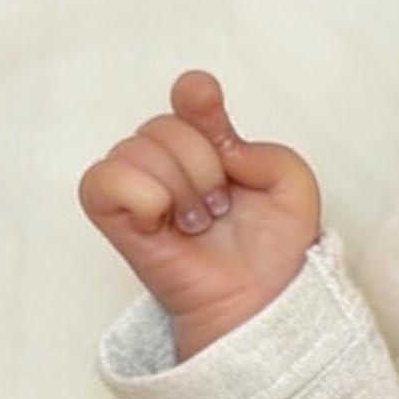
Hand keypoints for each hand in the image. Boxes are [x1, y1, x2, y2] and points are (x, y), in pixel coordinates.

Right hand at [77, 69, 322, 356]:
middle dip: (203, 168)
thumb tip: (224, 145)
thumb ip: (270, 152)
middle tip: (220, 210)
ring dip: (179, 190)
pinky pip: (102, 180)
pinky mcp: (113, 215)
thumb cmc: (274, 251)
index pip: (190, 97)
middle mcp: (170, 160)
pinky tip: (160, 221)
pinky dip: (139, 195)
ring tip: (198, 224)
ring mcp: (138, 186)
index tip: (206, 102)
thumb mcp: (296, 192)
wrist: (260, 302)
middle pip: (165, 125)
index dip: (196, 97)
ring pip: (138, 149)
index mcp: (211, 145)